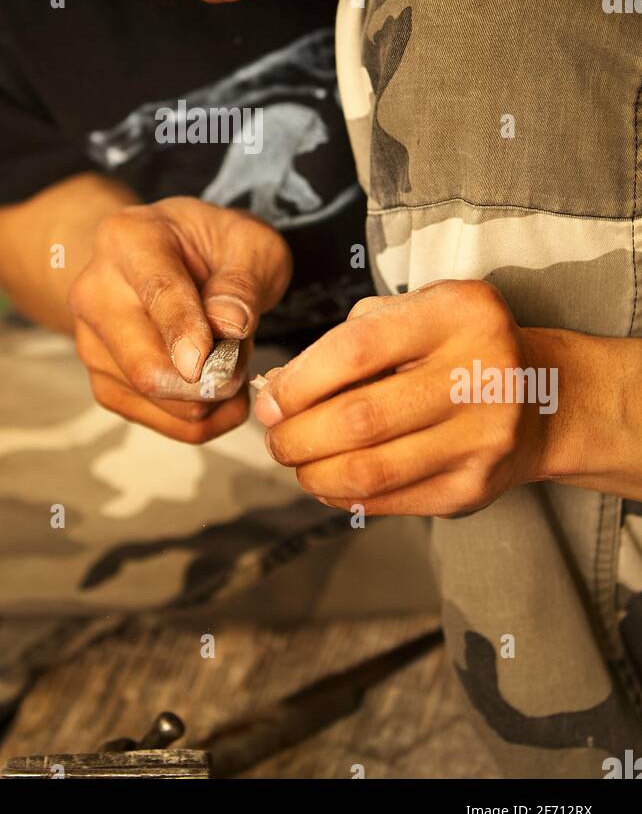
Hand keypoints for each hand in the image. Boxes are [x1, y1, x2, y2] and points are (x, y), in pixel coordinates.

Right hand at [70, 197, 291, 441]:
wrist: (175, 258)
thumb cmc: (213, 247)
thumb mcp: (248, 243)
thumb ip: (242, 281)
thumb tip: (230, 326)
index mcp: (130, 239)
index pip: (158, 294)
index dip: (185, 332)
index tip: (209, 364)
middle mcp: (96, 290)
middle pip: (144, 364)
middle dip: (208, 383)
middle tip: (246, 368)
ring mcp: (93, 340)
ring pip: (152, 398)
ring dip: (208, 399)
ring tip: (232, 364)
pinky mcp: (102, 378)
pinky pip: (153, 419)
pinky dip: (196, 418)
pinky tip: (218, 392)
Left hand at [255, 280, 563, 515]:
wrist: (542, 396)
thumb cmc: (456, 346)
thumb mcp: (416, 313)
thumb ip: (349, 340)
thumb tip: (278, 390)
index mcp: (458, 314)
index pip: (357, 350)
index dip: (300, 382)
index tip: (270, 399)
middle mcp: (480, 374)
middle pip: (359, 418)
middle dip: (297, 434)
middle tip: (275, 437)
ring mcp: (482, 437)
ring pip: (371, 469)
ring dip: (313, 471)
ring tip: (296, 460)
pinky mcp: (475, 487)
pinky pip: (390, 499)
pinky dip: (343, 495)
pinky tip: (328, 481)